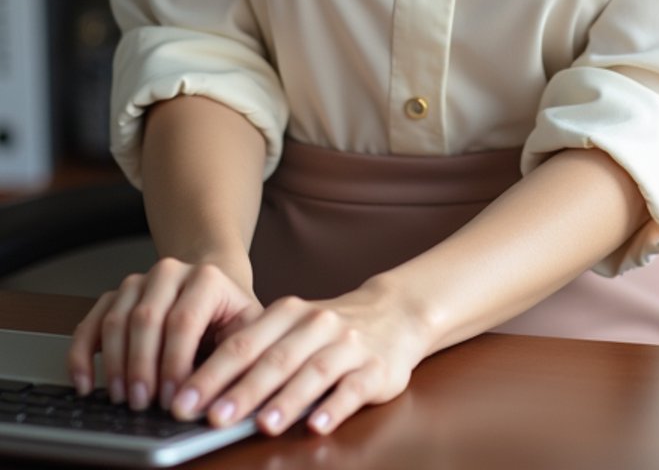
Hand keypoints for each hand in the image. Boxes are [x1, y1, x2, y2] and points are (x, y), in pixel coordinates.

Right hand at [66, 257, 262, 411]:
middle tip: (143, 404)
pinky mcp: (115, 297)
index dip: (175, 364)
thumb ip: (233, 362)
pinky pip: (91, 322)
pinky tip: (85, 383)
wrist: (215, 290)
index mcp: (206, 278)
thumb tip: (212, 401)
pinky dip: (82, 354)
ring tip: (123, 399)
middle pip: (146, 319)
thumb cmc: (230, 319)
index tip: (174, 400)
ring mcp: (139, 282)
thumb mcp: (246, 333)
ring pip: (116, 320)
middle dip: (142, 367)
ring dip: (115, 364)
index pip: (184, 320)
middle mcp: (170, 273)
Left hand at [165, 275, 431, 437]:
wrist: (395, 313)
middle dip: (242, 390)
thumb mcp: (292, 328)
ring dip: (286, 400)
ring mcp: (348, 345)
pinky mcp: (376, 368)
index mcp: (289, 313)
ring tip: (262, 426)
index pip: (244, 342)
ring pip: (313, 372)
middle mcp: (317, 324)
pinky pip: (353, 389)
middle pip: (275, 358)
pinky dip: (334, 407)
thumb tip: (201, 391)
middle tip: (212, 418)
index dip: (212, 373)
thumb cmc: (328, 331)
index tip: (183, 400)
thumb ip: (256, 352)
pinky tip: (316, 426)